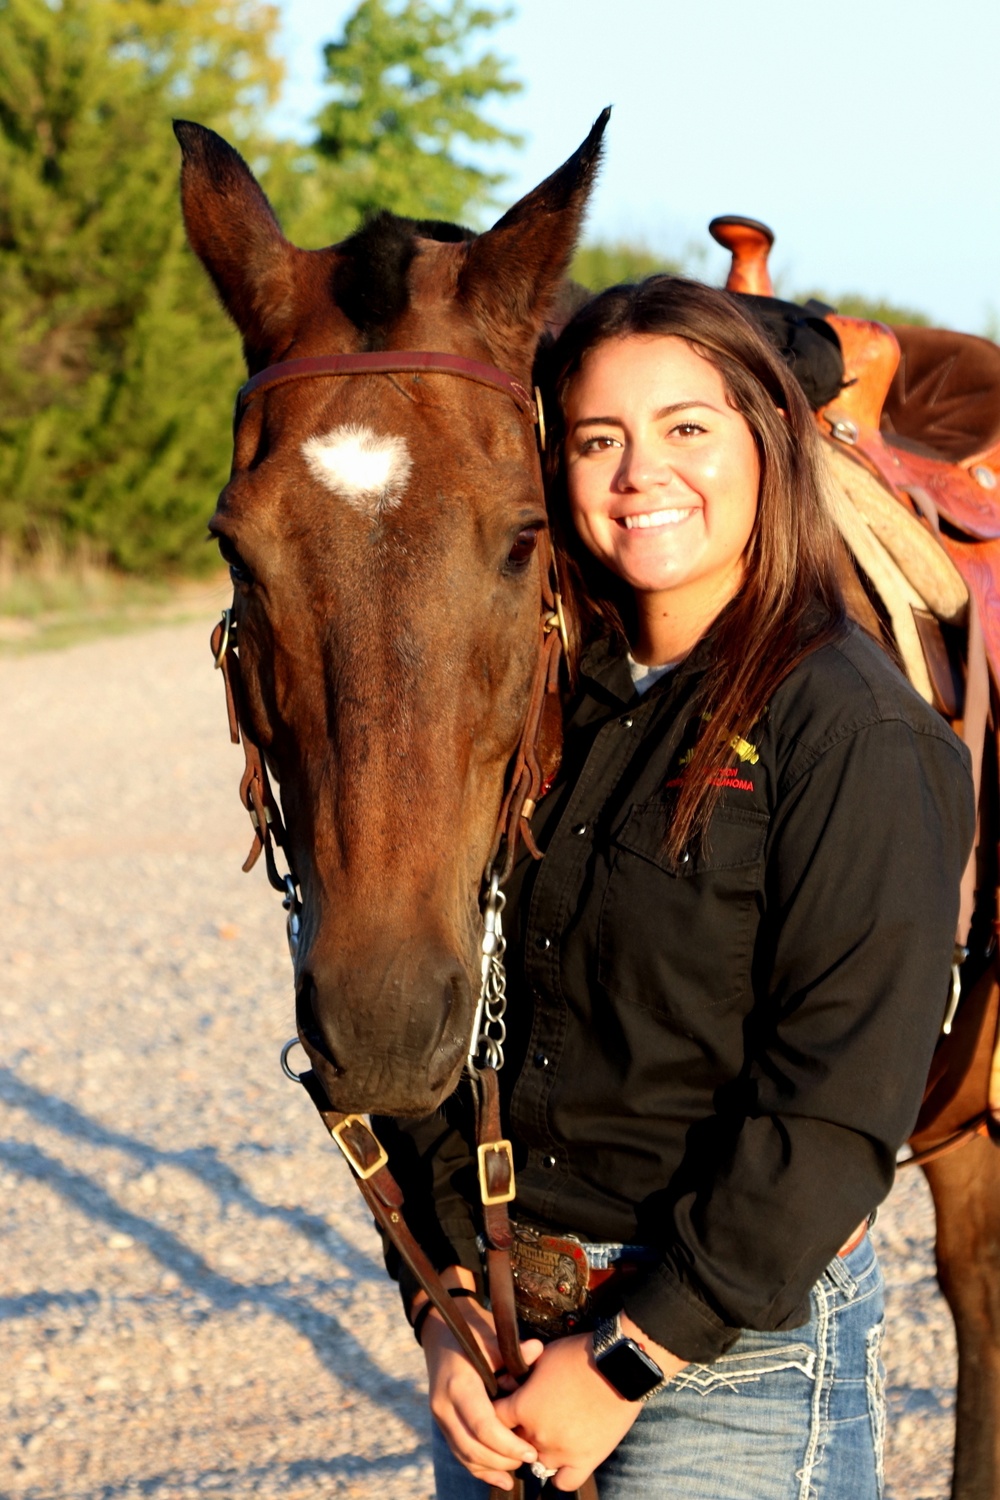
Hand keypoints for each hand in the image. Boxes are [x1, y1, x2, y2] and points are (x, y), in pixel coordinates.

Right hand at [421, 1297, 544, 1491]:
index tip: (531, 1451)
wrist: (441, 1329)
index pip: (482, 1425)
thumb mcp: (490, 1336)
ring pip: (464, 1455)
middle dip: (502, 1460)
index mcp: (458, 1384)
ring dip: (491, 1468)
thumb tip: (537, 1350)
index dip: (507, 1444)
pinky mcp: (443, 1423)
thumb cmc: (472, 1331)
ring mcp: (440, 1416)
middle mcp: (444, 1405)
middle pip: (472, 1447)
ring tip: (519, 1471)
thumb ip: (512, 1351)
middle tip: (531, 1460)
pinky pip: (459, 1452)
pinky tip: (502, 1479)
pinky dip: (479, 1468)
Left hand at [492, 1317, 685, 1491]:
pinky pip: (564, 1482)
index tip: (507, 1406)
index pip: (495, 1419)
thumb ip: (522, 1373)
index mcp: (522, 1407)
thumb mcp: (543, 1356)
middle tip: (533, 1417)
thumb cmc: (579, 1354)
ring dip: (540, 1450)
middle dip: (519, 1431)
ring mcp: (561, 1452)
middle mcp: (536, 1435)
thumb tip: (507, 1381)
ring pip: (537, 1463)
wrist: (618, 1366)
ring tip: (553, 1433)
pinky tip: (565, 1458)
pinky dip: (561, 1473)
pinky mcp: (585, 1461)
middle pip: (514, 1443)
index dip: (499, 1412)